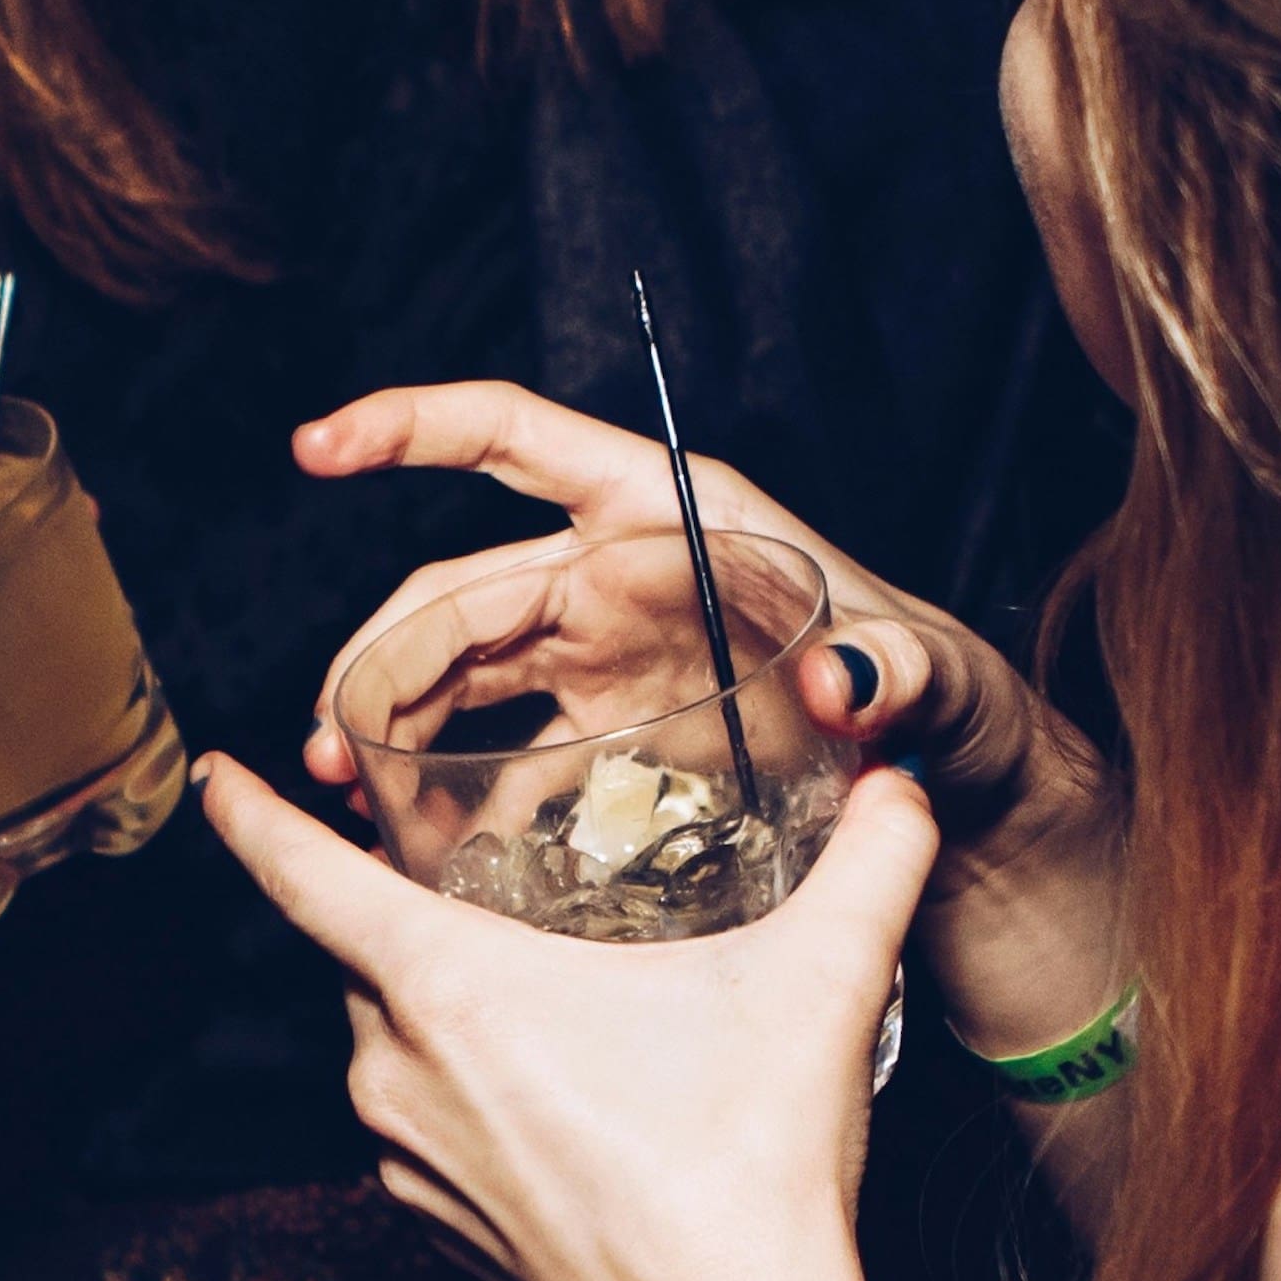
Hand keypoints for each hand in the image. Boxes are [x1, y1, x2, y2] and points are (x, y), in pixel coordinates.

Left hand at [196, 753, 933, 1280]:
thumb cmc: (748, 1171)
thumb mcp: (817, 984)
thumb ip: (868, 863)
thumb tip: (902, 779)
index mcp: (445, 988)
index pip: (304, 877)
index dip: (252, 817)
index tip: (214, 774)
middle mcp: (393, 1069)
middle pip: (372, 954)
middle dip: (421, 915)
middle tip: (503, 890)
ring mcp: (401, 1156)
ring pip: (398, 1040)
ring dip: (455, 1011)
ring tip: (558, 1004)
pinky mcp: (427, 1221)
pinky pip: (421, 1120)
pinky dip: (468, 1091)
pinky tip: (562, 1099)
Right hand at [294, 383, 1123, 1053]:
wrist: (962, 804)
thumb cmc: (959, 707)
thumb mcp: (943, 679)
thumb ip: (901, 671)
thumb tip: (845, 675)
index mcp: (672, 516)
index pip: (517, 441)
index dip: (412, 428)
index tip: (318, 447)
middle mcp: (619, 574)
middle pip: (460, 588)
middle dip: (378, 654)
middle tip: (332, 746)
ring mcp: (605, 658)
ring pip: (458, 671)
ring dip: (388, 724)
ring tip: (346, 795)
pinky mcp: (607, 738)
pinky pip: (499, 756)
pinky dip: (448, 796)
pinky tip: (417, 852)